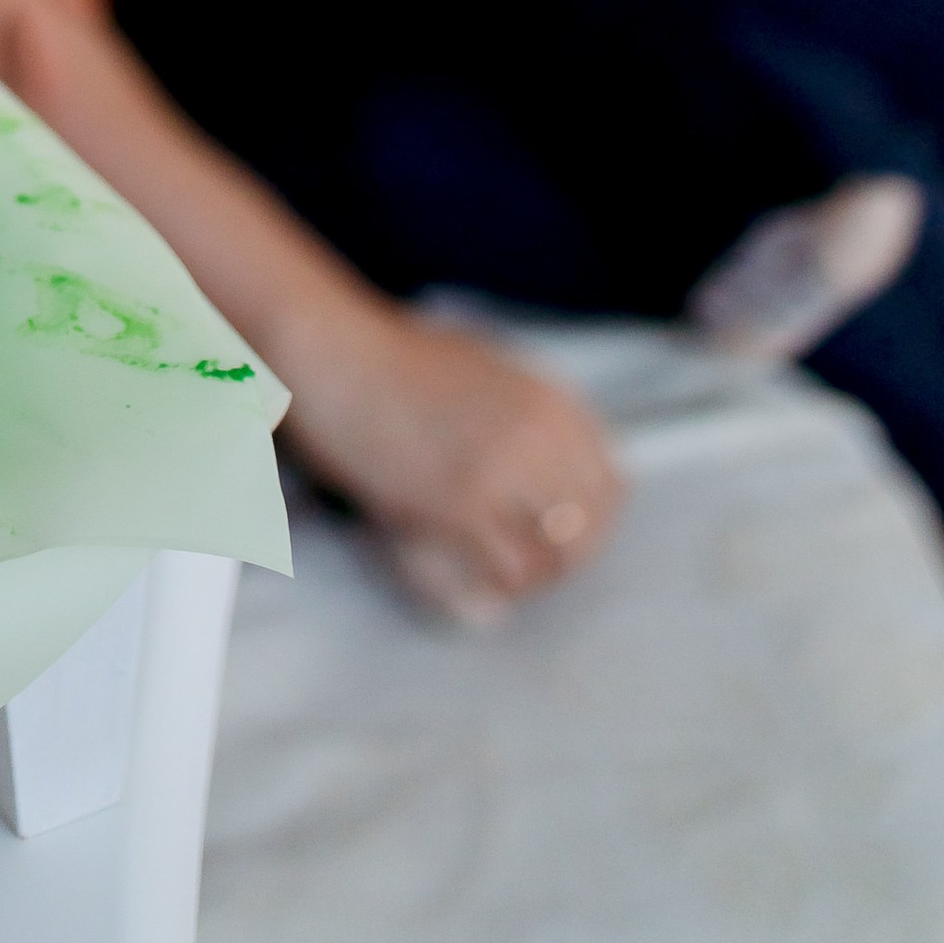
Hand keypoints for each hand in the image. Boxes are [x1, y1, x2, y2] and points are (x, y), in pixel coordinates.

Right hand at [282, 296, 623, 599]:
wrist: (334, 351)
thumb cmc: (393, 357)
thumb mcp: (486, 368)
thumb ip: (529, 415)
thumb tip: (553, 469)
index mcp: (550, 400)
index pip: (610, 484)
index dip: (592, 522)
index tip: (561, 537)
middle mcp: (538, 436)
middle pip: (585, 529)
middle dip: (562, 559)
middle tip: (528, 568)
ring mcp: (498, 472)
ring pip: (548, 561)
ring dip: (528, 580)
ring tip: (499, 581)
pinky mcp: (455, 505)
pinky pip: (500, 572)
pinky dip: (494, 591)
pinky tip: (475, 591)